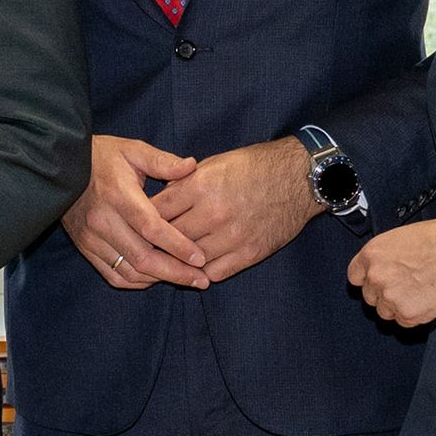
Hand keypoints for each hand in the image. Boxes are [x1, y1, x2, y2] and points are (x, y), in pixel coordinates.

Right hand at [64, 133, 207, 288]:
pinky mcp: (86, 249)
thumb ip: (163, 161)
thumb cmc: (102, 157)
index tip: (200, 258)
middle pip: (142, 258)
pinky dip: (137, 282)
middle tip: (201, 280)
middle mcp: (103, 222)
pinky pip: (114, 275)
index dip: (177, 246)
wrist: (60, 168)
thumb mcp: (133, 150)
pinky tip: (156, 278)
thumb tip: (191, 166)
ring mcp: (92, 239)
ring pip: (129, 272)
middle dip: (175, 272)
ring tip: (185, 280)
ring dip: (159, 279)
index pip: (151, 228)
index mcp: (119, 196)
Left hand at [151, 136, 324, 283]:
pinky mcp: (250, 253)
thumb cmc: (255, 166)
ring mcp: (232, 235)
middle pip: (169, 238)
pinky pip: (214, 272)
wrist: (301, 178)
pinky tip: (195, 268)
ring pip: (189, 259)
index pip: (156, 210)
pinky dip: (201, 272)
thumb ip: (185, 182)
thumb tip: (156, 199)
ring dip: (177, 262)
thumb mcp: (215, 163)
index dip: (142, 220)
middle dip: (155, 244)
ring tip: (166, 262)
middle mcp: (214, 212)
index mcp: (201, 185)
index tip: (134, 226)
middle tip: (143, 249)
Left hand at [348, 219, 435, 327]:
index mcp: (372, 254)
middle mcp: (376, 277)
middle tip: (406, 285)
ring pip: (384, 312)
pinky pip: (403, 321)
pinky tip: (427, 299)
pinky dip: (413, 315)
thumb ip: (387, 254)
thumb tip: (384, 263)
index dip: (367, 279)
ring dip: (398, 306)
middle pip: (369, 296)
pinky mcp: (407, 315)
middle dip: (384, 293)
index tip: (375, 281)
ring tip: (419, 291)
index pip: (354, 276)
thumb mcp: (404, 236)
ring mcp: (390, 298)